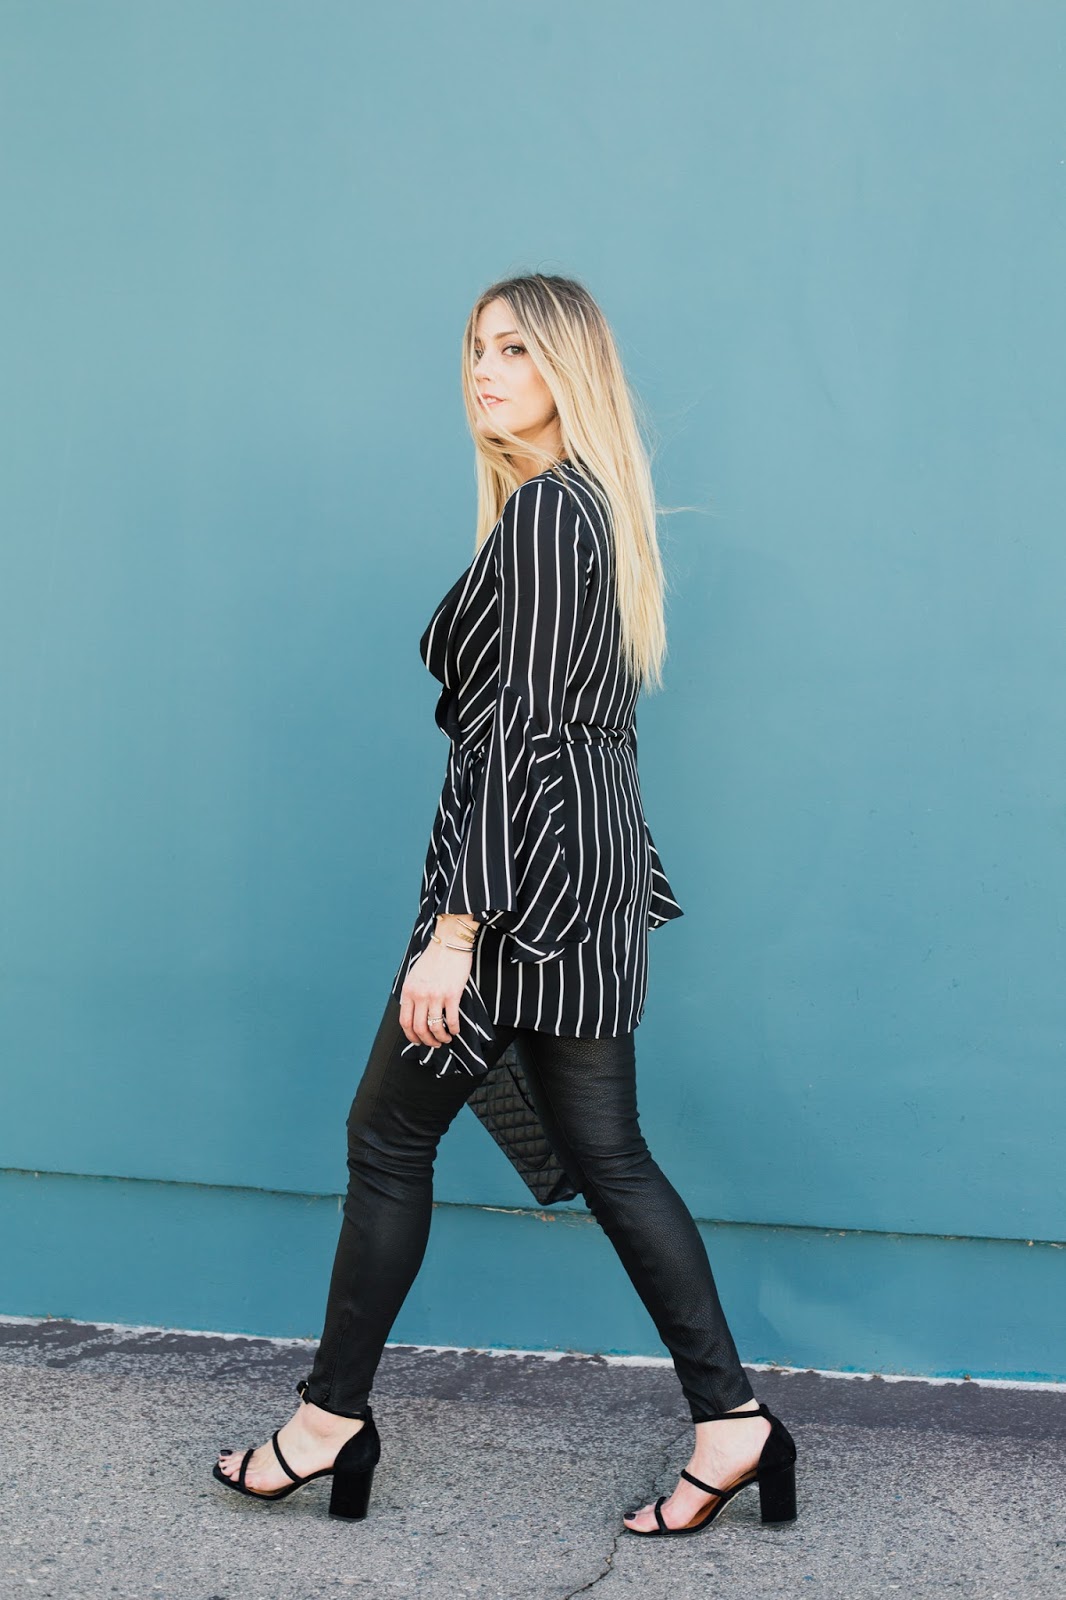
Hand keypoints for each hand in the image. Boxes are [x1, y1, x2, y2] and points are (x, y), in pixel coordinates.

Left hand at [399, 934, 472, 1048]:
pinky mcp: (452, 994)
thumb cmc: (434, 957)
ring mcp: (436, 995)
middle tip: (433, 1044)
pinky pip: (452, 1019)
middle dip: (427, 1041)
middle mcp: (420, 995)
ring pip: (435, 1027)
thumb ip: (413, 993)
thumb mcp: (415, 975)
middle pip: (419, 1028)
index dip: (411, 1036)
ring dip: (441, 1038)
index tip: (418, 1040)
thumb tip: (415, 1012)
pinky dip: (454, 1029)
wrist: (450, 941)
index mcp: (409, 991)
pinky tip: (456, 1030)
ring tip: (446, 1038)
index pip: (405, 1022)